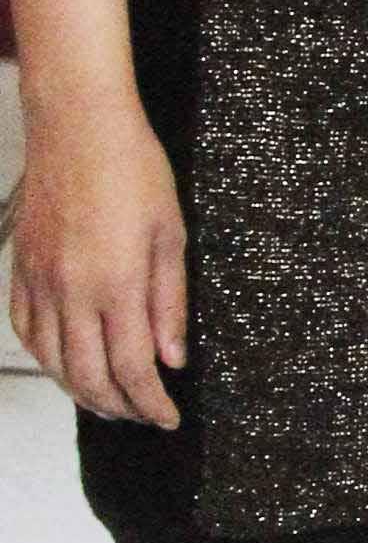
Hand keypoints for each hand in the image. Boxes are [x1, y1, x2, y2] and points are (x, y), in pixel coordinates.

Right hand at [8, 91, 185, 424]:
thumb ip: (170, 303)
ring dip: (80, 391)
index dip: (151, 403)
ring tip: (107, 400)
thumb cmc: (133, 168)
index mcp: (116, 283)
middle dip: (118, 408)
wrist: (77, 124)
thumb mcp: (171, 235)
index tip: (167, 417)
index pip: (132, 368)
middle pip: (88, 377)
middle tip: (141, 415)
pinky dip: (45, 357)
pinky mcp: (20, 267)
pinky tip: (63, 362)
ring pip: (52, 360)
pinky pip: (26, 329)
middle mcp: (72, 290)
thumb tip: (172, 358)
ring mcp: (39, 280)